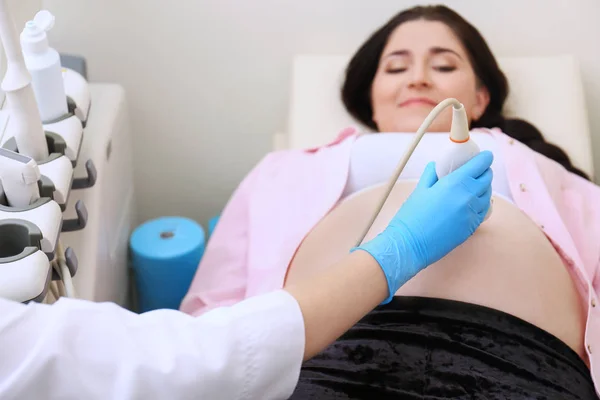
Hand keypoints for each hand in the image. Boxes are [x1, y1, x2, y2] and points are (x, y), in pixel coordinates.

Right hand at [353, 151, 493, 303]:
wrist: (410, 244)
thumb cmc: (411, 217)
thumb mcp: (420, 190)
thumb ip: (432, 174)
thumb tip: (437, 165)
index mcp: (455, 183)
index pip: (480, 164)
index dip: (485, 158)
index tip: (484, 156)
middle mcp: (468, 197)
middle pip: (487, 178)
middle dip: (484, 172)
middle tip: (475, 171)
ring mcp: (472, 213)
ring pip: (487, 195)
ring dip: (482, 189)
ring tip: (471, 188)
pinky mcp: (472, 228)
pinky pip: (483, 211)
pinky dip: (480, 204)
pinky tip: (469, 204)